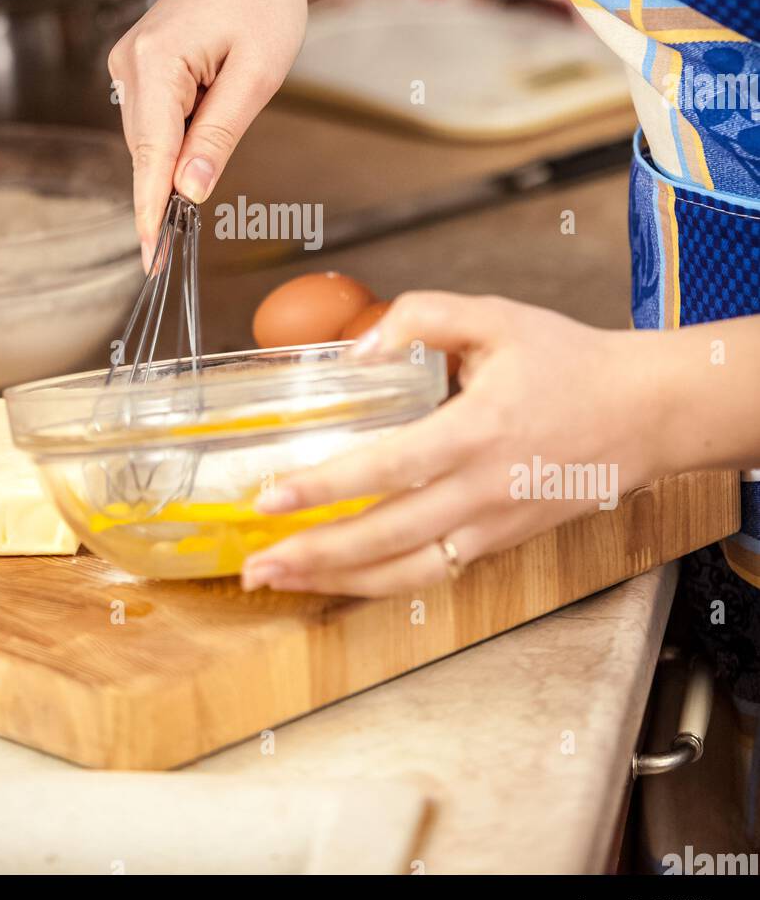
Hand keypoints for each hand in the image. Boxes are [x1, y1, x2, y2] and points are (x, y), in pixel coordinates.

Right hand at [108, 0, 307, 262]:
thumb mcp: (258, 75)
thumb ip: (219, 136)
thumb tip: (189, 192)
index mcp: (156, 63)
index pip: (151, 157)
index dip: (151, 212)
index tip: (149, 259)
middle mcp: (129, 63)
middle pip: (146, 152)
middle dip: (169, 191)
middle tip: (194, 227)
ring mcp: (129, 63)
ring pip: (150, 139)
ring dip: (179, 158)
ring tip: (227, 122)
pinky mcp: (140, 65)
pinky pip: (155, 120)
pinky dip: (178, 138)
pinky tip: (211, 118)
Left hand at [241, 293, 675, 595]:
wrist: (645, 413)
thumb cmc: (570, 362)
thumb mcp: (496, 316)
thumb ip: (422, 317)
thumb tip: (359, 350)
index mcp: (478, 431)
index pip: (386, 469)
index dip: (323, 487)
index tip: (269, 497)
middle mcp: (483, 490)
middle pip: (386, 537)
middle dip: (313, 554)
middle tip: (255, 563)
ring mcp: (493, 526)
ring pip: (406, 572)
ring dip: (337, 581)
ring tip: (280, 580)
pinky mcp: (501, 542)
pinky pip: (432, 573)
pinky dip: (381, 583)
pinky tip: (340, 578)